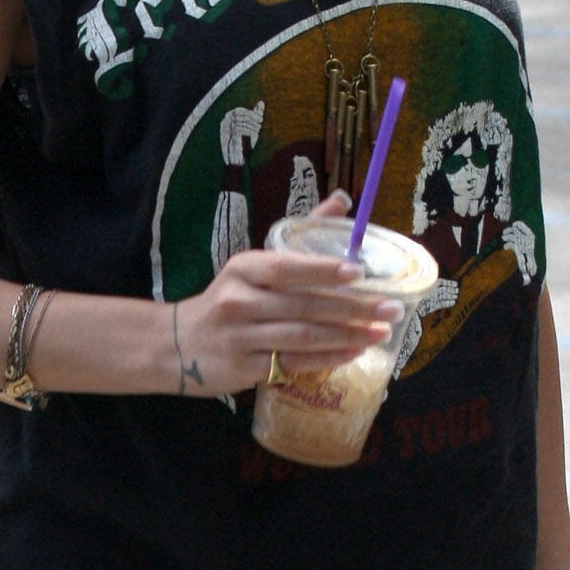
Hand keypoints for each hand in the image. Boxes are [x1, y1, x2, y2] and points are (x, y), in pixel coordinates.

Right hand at [166, 194, 399, 396]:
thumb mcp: (253, 264)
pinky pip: (292, 363)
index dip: (322, 270)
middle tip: (390, 309)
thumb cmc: (230, 299)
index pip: (286, 267)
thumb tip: (343, 200)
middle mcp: (239, 301)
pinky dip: (326, 358)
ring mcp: (240, 337)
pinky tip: (353, 353)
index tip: (359, 271)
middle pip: (303, 305)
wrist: (179, 344)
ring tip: (380, 333)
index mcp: (244, 269)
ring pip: (302, 337)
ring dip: (346, 336)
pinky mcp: (244, 368)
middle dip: (352, 308)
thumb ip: (300, 236)